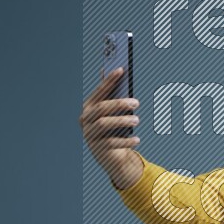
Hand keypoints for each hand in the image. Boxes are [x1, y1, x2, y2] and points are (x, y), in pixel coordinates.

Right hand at [79, 67, 142, 188]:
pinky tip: (137, 139)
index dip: (109, 80)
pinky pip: (111, 142)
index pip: (100, 91)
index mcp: (89, 106)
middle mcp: (85, 119)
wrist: (111, 154)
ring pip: (103, 124)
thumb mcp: (115, 111)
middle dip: (119, 103)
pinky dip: (125, 140)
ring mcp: (89, 133)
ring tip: (137, 120)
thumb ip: (114, 93)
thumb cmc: (115, 126)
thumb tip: (115, 69)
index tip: (121, 69)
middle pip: (101, 108)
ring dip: (122, 121)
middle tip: (137, 102)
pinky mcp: (97, 148)